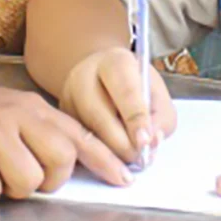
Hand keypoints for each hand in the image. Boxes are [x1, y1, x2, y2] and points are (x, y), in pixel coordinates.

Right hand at [0, 86, 131, 201]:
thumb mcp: (21, 118)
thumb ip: (50, 136)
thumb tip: (86, 163)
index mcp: (36, 109)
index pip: (80, 135)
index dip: (104, 160)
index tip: (124, 180)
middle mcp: (17, 115)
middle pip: (60, 158)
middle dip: (51, 179)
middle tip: (31, 176)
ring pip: (27, 179)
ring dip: (14, 188)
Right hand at [60, 47, 176, 164]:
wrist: (103, 78)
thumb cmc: (136, 87)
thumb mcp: (157, 94)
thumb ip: (161, 117)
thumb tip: (150, 143)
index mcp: (115, 62)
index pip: (125, 91)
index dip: (136, 119)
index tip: (145, 141)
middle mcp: (84, 75)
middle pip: (100, 116)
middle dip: (122, 144)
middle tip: (139, 158)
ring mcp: (66, 96)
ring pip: (86, 134)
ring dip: (110, 154)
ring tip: (128, 157)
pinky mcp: (59, 117)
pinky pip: (76, 144)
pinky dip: (96, 157)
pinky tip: (110, 157)